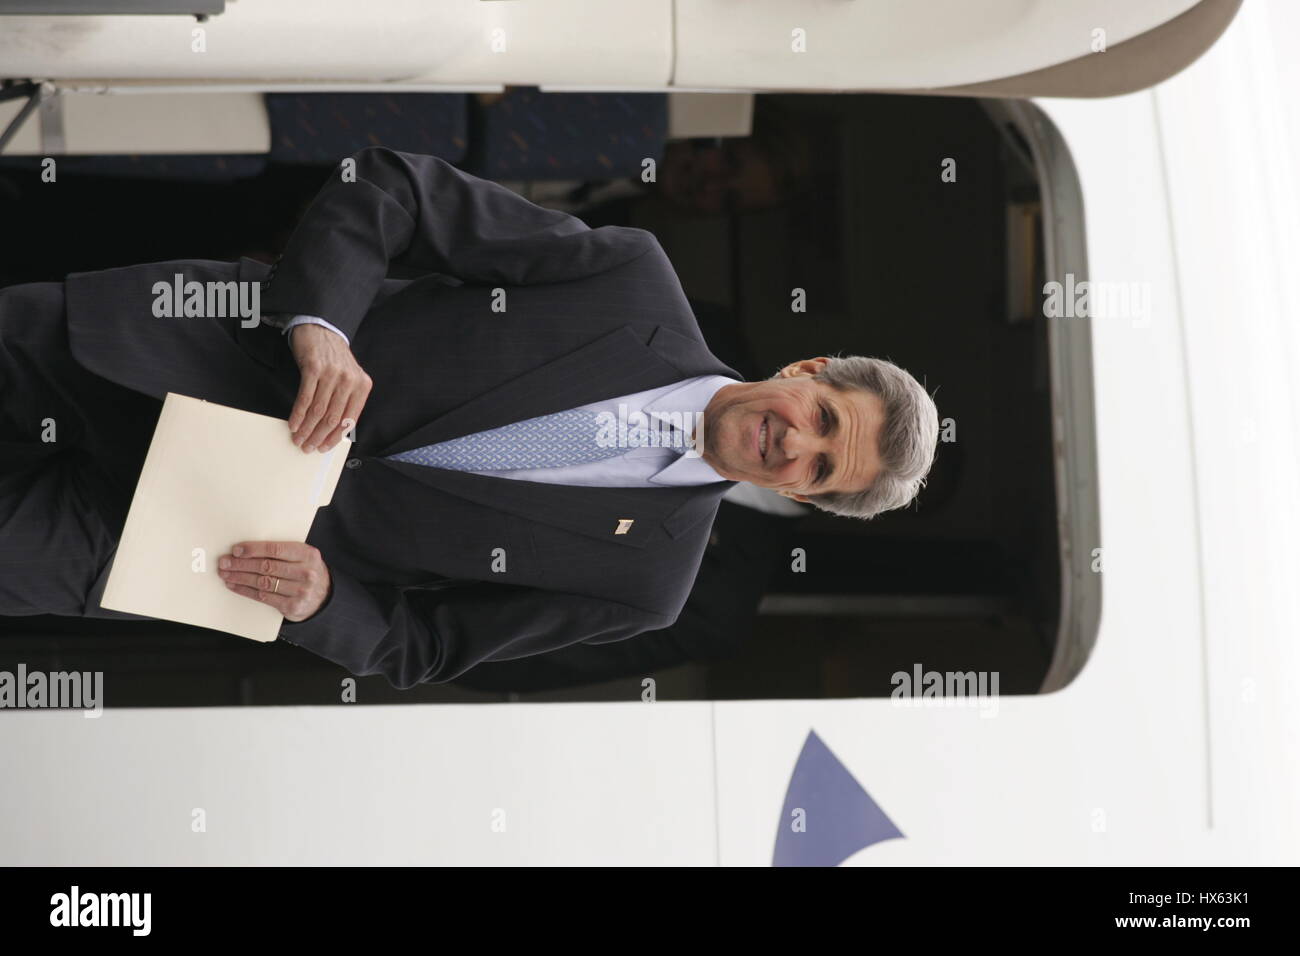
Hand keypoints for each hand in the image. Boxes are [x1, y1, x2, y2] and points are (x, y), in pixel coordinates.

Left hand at [218, 541, 331, 621]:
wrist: (323, 595)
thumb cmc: (306, 570)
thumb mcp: (302, 556)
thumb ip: (281, 551)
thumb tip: (247, 548)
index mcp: (307, 554)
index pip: (275, 549)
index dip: (253, 549)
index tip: (236, 550)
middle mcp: (306, 572)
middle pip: (267, 566)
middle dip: (241, 564)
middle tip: (225, 562)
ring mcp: (300, 591)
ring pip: (262, 582)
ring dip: (240, 578)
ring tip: (226, 574)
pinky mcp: (291, 606)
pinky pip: (263, 597)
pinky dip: (245, 591)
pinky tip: (234, 585)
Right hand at [287, 323, 371, 452]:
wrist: (322, 329)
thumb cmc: (334, 358)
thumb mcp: (348, 378)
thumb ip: (346, 400)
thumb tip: (334, 430)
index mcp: (362, 385)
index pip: (349, 419)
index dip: (334, 437)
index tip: (324, 448)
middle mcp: (349, 380)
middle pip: (332, 417)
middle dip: (318, 436)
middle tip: (307, 447)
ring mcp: (332, 374)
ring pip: (318, 410)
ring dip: (306, 429)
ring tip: (298, 439)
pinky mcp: (314, 368)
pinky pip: (305, 397)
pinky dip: (298, 414)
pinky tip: (294, 424)